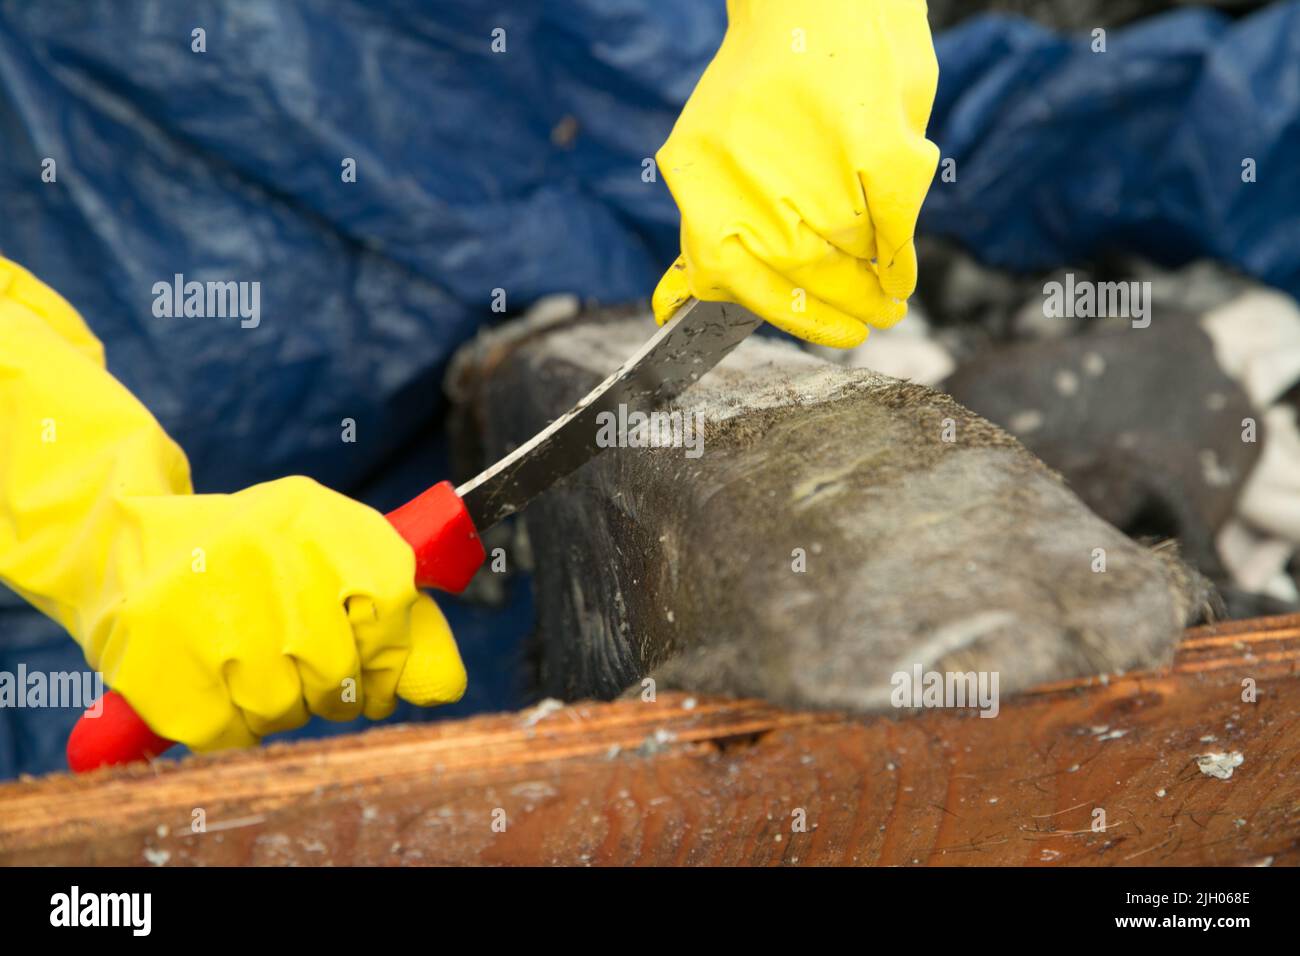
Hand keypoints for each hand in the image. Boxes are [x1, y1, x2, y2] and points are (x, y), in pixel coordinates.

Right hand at [83, 477, 466, 749]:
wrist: (129, 544)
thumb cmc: (257, 560)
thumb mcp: (330, 552)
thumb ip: (395, 610)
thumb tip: (445, 687)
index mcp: (316, 519)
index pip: (391, 601)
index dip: (390, 653)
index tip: (376, 671)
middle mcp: (265, 553)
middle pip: (337, 669)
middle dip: (333, 688)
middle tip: (309, 671)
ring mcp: (205, 605)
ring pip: (283, 706)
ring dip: (280, 705)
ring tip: (253, 666)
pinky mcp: (157, 657)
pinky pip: (228, 732)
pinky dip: (231, 724)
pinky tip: (216, 683)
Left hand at [653, 0, 939, 347]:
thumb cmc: (767, 80)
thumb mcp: (714, 150)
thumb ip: (711, 223)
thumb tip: (680, 299)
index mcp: (699, 174)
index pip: (729, 276)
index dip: (781, 316)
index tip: (813, 332)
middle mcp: (751, 171)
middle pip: (798, 271)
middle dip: (839, 308)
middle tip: (868, 323)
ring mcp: (818, 160)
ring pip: (847, 253)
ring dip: (870, 286)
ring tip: (886, 301)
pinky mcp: (878, 145)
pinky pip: (894, 223)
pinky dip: (901, 255)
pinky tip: (900, 273)